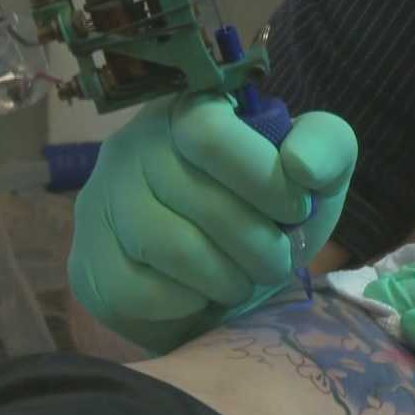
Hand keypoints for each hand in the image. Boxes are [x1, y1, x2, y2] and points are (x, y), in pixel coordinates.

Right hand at [69, 93, 356, 352]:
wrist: (233, 278)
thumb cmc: (270, 216)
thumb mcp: (315, 174)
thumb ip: (326, 147)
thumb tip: (299, 165)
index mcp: (188, 111)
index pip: (209, 133)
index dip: (264, 179)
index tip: (295, 209)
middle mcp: (131, 147)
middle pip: (202, 202)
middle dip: (261, 246)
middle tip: (275, 260)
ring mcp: (101, 205)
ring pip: (174, 249)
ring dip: (229, 278)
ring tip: (241, 278)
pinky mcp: (89, 265)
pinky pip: (140, 292)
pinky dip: (189, 304)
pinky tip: (199, 293)